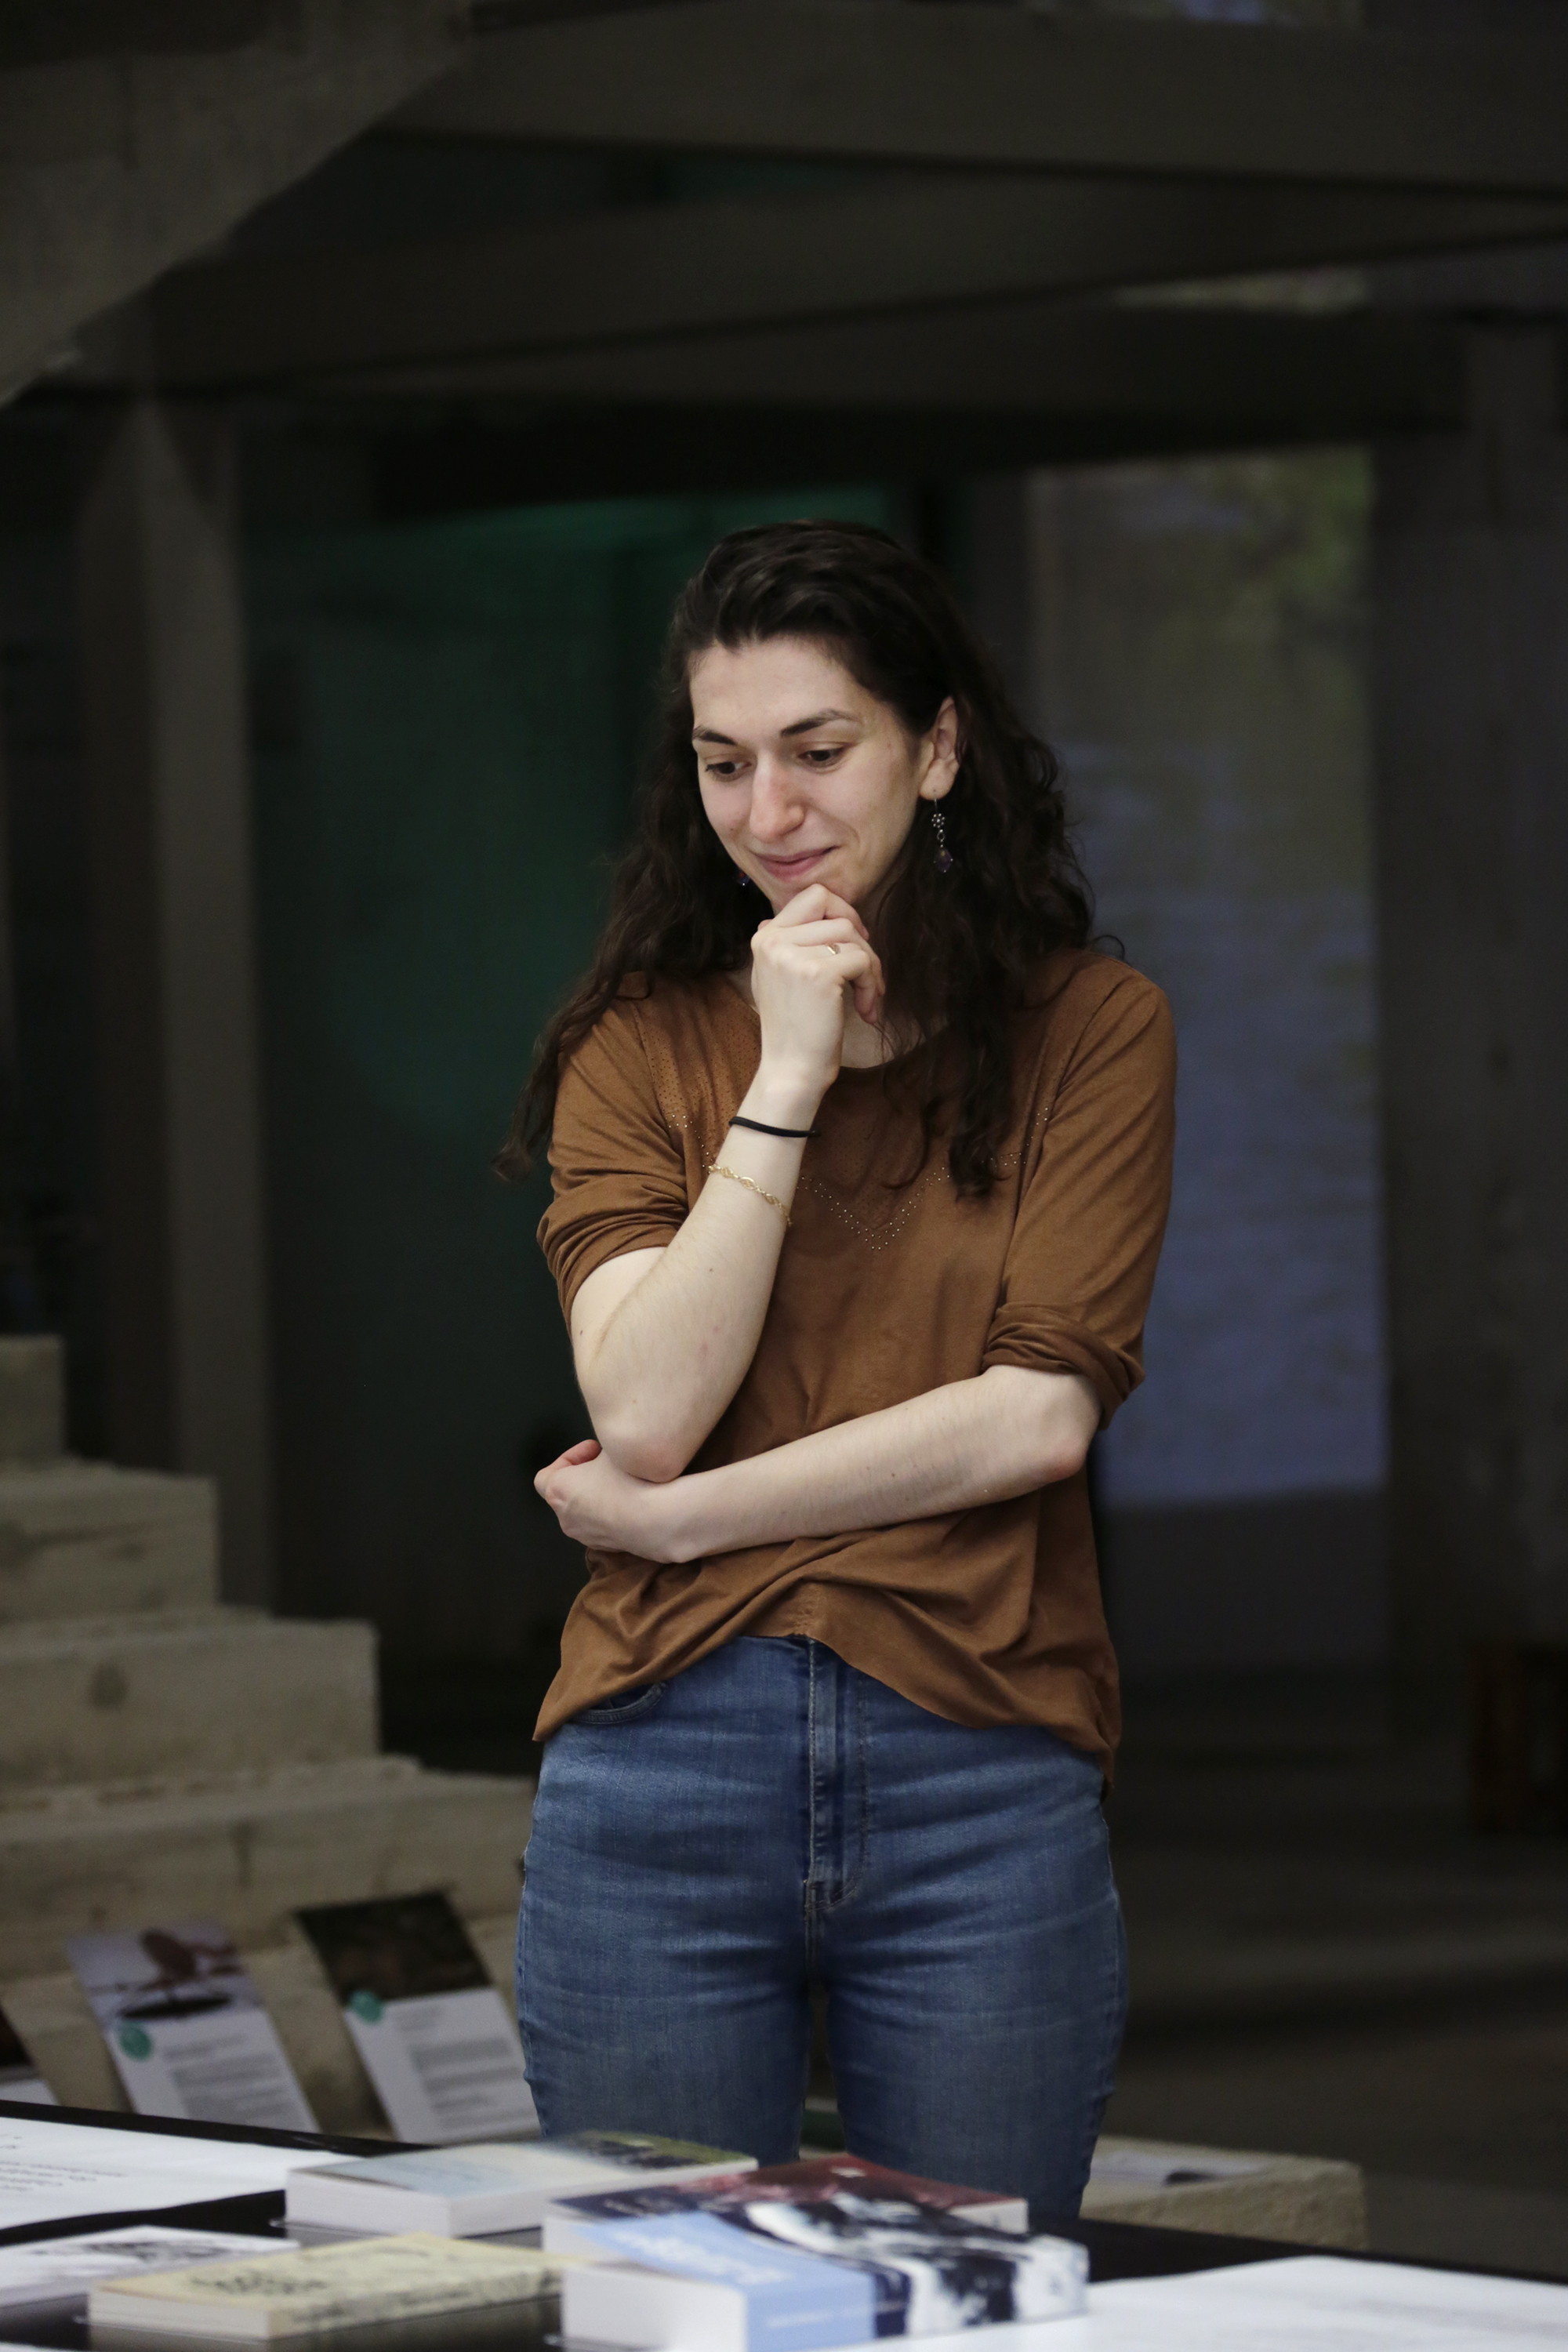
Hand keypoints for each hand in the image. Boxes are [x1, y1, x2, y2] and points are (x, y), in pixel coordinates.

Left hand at [534, 1439, 683, 1562]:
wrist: (659, 1519)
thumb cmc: (630, 1480)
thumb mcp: (612, 1449)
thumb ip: (599, 1452)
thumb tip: (602, 1457)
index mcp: (559, 1490)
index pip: (546, 1475)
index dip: (569, 1458)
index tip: (593, 1452)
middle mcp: (565, 1517)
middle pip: (564, 1494)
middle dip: (582, 1478)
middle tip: (606, 1466)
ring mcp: (584, 1536)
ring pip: (582, 1512)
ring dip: (595, 1497)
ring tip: (621, 1485)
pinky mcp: (604, 1547)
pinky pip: (600, 1525)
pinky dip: (610, 1514)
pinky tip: (632, 1502)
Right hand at [750, 885, 884, 1100]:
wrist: (791, 1069)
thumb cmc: (794, 1028)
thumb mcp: (779, 976)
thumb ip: (792, 941)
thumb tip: (822, 908)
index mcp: (763, 936)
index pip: (813, 896)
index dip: (842, 912)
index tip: (852, 943)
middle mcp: (772, 940)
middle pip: (836, 911)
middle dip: (861, 938)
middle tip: (866, 969)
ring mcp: (793, 955)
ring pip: (852, 936)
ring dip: (870, 966)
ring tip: (867, 997)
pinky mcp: (818, 974)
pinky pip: (862, 960)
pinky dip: (871, 985)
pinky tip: (864, 1010)